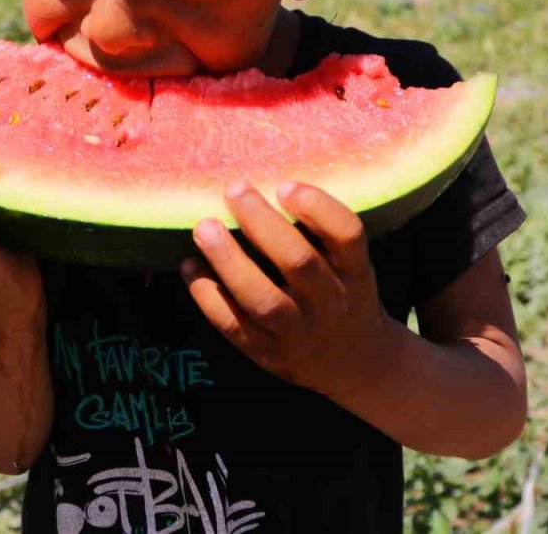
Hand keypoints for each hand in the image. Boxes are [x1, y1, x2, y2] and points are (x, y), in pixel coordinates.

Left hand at [182, 181, 395, 398]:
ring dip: (230, 261)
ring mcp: (300, 335)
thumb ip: (322, 233)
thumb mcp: (351, 266)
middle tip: (234, 190)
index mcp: (357, 274)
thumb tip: (265, 182)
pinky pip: (235, 326)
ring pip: (264, 299)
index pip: (347, 236)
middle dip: (263, 224)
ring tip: (204, 228)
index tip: (284, 185)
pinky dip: (208, 295)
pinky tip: (190, 267)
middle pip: (299, 263)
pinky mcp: (269, 356)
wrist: (354, 365)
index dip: (318, 208)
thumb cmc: (344, 295)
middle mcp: (332, 305)